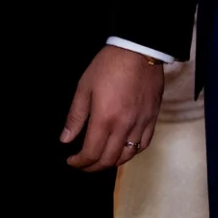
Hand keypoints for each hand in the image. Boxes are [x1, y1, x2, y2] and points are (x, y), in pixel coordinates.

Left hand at [59, 46, 164, 171]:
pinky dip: (132, 152)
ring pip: (127, 156)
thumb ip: (76, 116)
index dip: (79, 162)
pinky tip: (123, 149)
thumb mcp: (84, 86)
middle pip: (109, 160)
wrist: (139, 50)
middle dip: (93, 167)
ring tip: (101, 158)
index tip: (71, 160)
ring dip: (112, 162)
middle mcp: (124, 126)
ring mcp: (141, 124)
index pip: (91, 153)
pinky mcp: (152, 118)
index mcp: (105, 119)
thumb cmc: (108, 65)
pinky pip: (143, 144)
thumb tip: (65, 139)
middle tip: (83, 163)